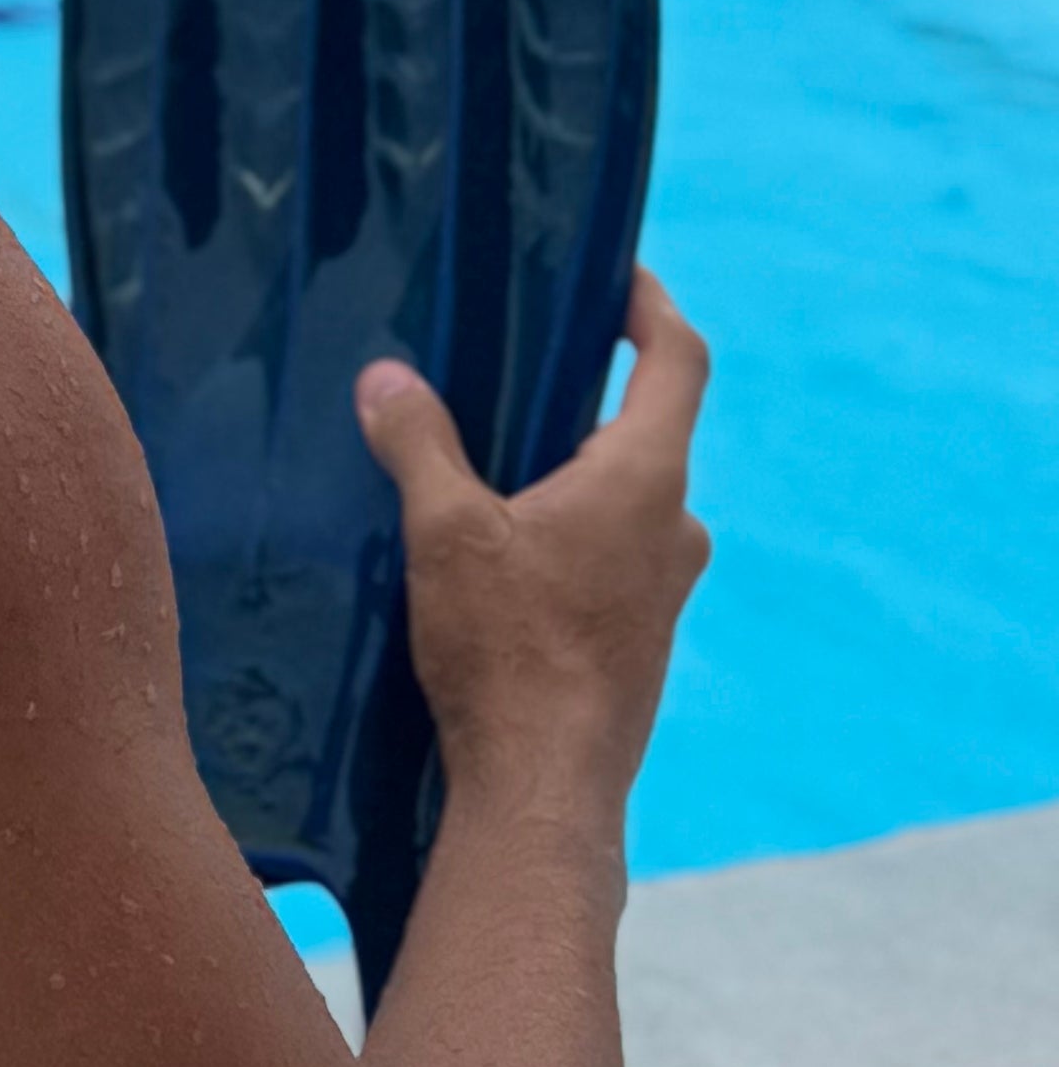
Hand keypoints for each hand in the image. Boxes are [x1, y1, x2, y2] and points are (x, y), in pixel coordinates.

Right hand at [357, 269, 710, 819]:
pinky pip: (611, 556)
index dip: (651, 305)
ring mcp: (664, 590)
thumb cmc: (506, 652)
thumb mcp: (446, 532)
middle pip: (646, 430)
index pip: (677, 360)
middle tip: (511, 373)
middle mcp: (674, 528)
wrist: (544, 790)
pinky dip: (566, 535)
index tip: (618, 276)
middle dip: (582, 397)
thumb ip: (419, 444)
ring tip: (486, 471)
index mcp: (645, 481)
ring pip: (624, 501)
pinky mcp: (640, 640)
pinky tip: (497, 558)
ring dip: (568, 476)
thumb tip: (388, 381)